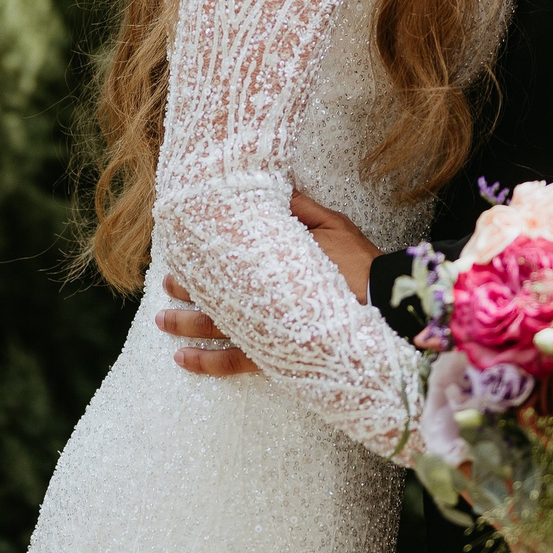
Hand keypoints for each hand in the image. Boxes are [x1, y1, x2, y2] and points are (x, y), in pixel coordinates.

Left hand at [154, 196, 377, 377]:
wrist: (391, 311)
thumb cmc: (364, 266)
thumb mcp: (334, 226)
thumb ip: (300, 209)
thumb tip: (274, 187)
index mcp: (275, 266)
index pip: (228, 260)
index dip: (202, 256)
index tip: (180, 246)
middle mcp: (264, 301)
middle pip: (215, 293)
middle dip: (188, 287)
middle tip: (167, 281)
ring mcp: (267, 332)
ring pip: (215, 329)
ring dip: (185, 324)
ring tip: (162, 321)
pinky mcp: (276, 358)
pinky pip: (234, 364)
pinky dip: (207, 364)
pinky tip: (182, 360)